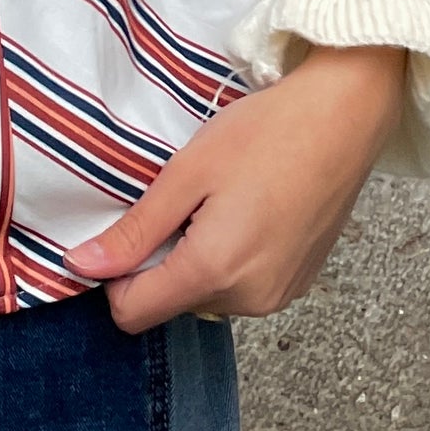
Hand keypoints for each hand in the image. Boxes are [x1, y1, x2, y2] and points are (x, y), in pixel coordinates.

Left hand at [68, 44, 406, 333]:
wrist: (346, 117)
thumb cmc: (268, 133)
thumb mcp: (187, 173)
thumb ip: (136, 230)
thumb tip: (83, 266)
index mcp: (215, 271)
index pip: (133, 314)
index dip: (115, 276)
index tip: (129, 230)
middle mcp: (250, 299)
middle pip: (171, 302)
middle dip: (163, 259)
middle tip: (185, 201)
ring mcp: (280, 296)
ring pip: (206, 295)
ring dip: (198, 258)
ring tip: (222, 201)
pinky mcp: (298, 284)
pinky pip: (242, 287)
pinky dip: (231, 258)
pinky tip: (248, 211)